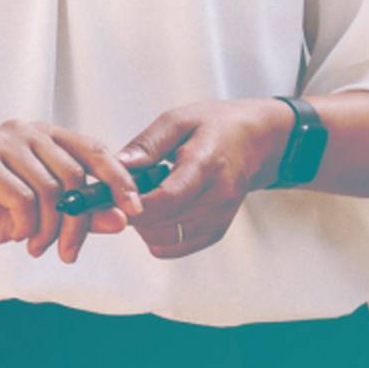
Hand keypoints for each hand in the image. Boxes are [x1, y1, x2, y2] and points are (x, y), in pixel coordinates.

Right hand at [0, 120, 142, 262]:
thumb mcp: (42, 216)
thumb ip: (81, 212)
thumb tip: (123, 219)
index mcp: (44, 136)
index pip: (94, 150)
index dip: (119, 179)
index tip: (135, 210)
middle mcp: (25, 131)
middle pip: (75, 176)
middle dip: (78, 222)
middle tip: (68, 251)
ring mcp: (0, 142)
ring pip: (50, 190)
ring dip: (49, 229)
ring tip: (39, 246)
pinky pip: (21, 197)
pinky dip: (26, 224)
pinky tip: (19, 234)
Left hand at [120, 99, 290, 260]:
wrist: (254, 140)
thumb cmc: (214, 126)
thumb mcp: (178, 120)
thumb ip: (147, 145)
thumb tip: (117, 166)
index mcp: (205, 163)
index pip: (168, 198)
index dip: (137, 205)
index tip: (115, 197)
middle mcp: (218, 196)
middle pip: (163, 224)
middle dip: (135, 214)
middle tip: (128, 193)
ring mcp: (220, 216)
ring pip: (166, 241)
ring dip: (145, 226)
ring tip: (146, 199)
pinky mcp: (217, 230)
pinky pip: (176, 248)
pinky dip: (158, 236)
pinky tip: (159, 212)